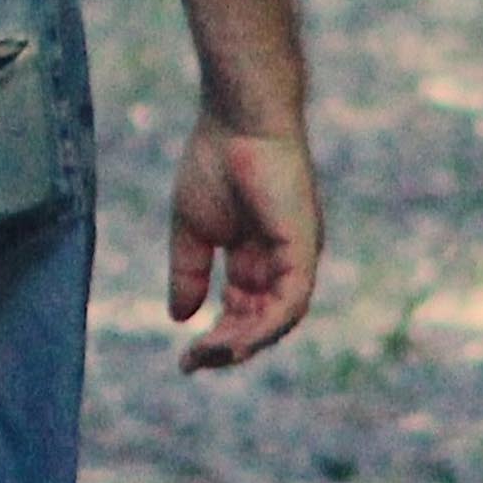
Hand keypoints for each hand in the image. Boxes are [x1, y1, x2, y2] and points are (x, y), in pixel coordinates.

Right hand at [165, 122, 321, 371]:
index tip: (185, 359)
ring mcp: (296, 257)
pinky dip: (266, 326)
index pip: (243, 311)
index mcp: (257, 257)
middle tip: (194, 363)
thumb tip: (179, 317)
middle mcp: (282, 262)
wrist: (237, 120)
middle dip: (228, 347)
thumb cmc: (215, 161)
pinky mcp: (303, 249)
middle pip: (261, 322)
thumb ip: (189, 273)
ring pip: (278, 319)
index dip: (217, 337)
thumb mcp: (192, 230)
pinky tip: (237, 341)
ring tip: (211, 355)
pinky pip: (291, 302)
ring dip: (245, 343)